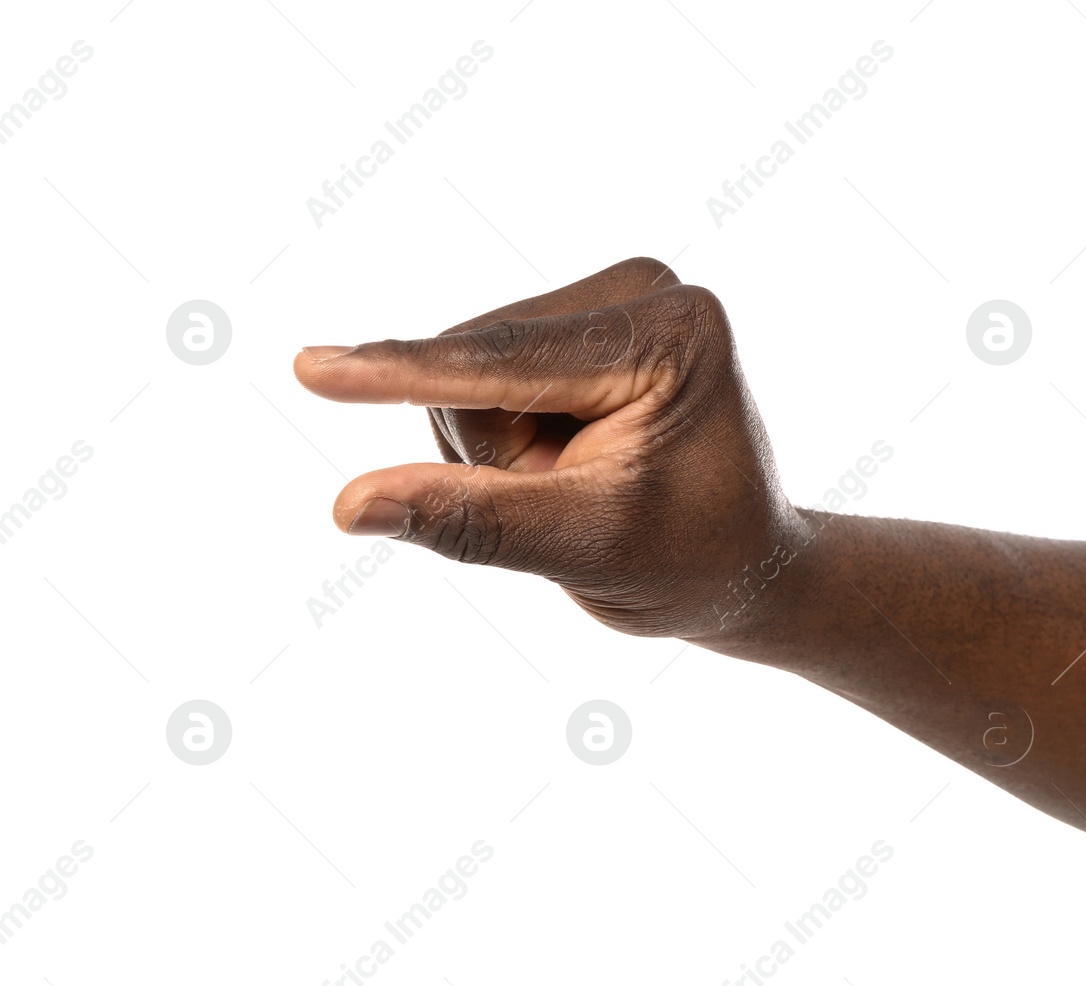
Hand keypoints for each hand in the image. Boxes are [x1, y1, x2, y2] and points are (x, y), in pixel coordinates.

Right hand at [293, 257, 805, 639]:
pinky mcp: (579, 317)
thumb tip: (352, 505)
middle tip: (576, 500)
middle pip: (475, 364)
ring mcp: (610, 296)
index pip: (506, 363)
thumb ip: (475, 521)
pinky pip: (475, 372)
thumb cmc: (691, 563)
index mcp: (668, 334)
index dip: (402, 377)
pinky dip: (501, 435)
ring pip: (464, 370)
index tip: (311, 368)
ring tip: (578, 485)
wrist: (743, 563)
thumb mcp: (590, 548)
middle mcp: (641, 291)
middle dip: (497, 453)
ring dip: (498, 450)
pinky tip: (563, 460)